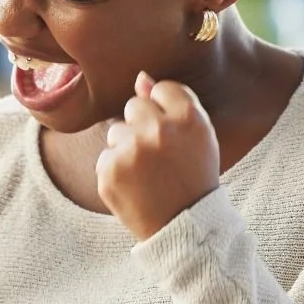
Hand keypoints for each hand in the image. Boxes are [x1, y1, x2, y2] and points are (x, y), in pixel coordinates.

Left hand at [97, 72, 220, 240]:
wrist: (184, 225)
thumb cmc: (193, 176)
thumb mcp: (198, 136)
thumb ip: (174, 102)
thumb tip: (140, 77)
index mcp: (189, 117)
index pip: (161, 88)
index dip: (165, 111)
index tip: (172, 134)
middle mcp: (159, 129)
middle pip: (134, 105)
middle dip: (141, 125)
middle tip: (158, 155)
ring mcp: (132, 150)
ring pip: (116, 130)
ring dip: (126, 148)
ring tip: (147, 173)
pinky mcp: (110, 171)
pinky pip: (105, 156)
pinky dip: (115, 171)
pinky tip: (135, 186)